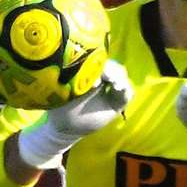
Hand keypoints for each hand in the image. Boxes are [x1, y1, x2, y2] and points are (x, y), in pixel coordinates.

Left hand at [16, 59, 131, 168]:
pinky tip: (119, 90)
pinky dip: (126, 90)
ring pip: (121, 75)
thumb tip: (62, 63)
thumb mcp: (61, 92)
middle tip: (106, 76)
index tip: (90, 72)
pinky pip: (127, 93)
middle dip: (111, 68)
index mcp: (87, 71)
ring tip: (114, 84)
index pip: (98, 59)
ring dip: (119, 77)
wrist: (64, 126)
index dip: (97, 61)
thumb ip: (65, 80)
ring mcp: (110, 89)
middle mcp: (100, 77)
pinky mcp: (116, 102)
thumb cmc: (60, 106)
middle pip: (112, 65)